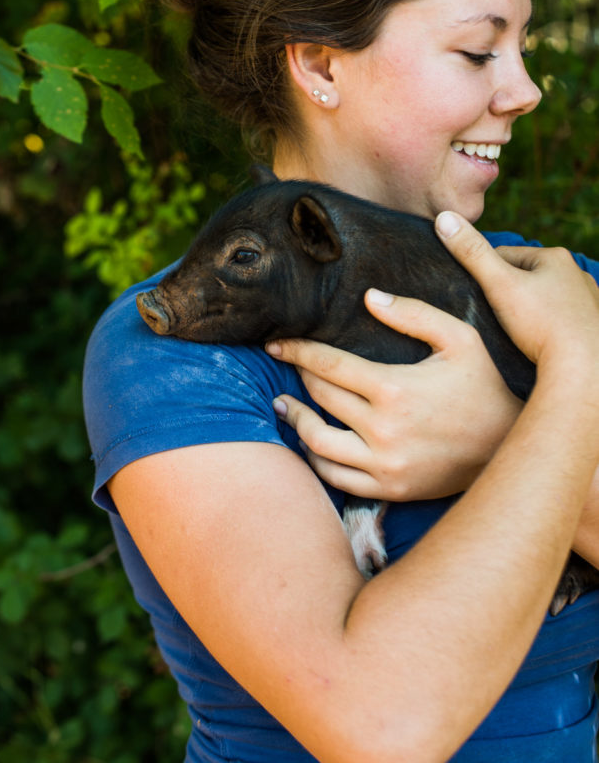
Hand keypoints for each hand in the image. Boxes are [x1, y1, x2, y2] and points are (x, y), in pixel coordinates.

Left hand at [268, 292, 521, 501]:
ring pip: (318, 443)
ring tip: (284, 405)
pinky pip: (337, 478)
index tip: (276, 343)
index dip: (296, 350)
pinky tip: (310, 442)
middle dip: (298, 377)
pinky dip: (316, 460)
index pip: (328, 364)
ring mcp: (384, 465)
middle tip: (288, 365)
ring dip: (295, 421)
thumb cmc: (484, 386)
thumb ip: (414, 314)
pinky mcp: (389, 489)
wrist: (511, 446)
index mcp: (394, 388)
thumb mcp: (460, 339)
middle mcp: (383, 430)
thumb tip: (369, 297)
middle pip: (320, 398)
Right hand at [434, 212, 598, 373]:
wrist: (584, 369)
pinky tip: (537, 343)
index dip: (484, 274)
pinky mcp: (593, 326)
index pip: (506, 255)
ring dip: (529, 311)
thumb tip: (444, 217)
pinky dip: (548, 328)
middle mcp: (577, 274)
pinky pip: (561, 321)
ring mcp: (589, 301)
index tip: (472, 294)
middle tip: (490, 316)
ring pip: (545, 300)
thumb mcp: (499, 285)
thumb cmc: (542, 325)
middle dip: (508, 293)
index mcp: (555, 257)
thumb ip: (471, 253)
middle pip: (527, 278)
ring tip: (512, 332)